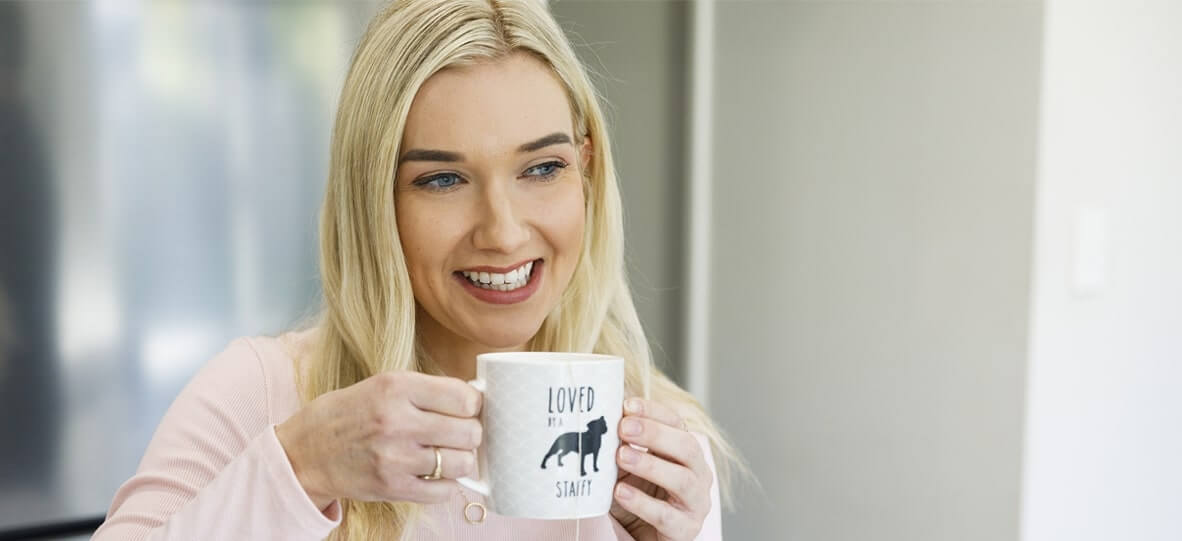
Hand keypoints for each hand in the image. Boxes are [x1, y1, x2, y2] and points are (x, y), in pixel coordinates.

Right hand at [275, 371, 481, 509]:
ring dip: (461, 460)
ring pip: (461, 463)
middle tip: (458, 433)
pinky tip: (433, 474)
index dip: (473, 404)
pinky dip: (446, 484)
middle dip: (470, 433)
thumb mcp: (383, 385)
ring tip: (446, 454)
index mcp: (396, 387)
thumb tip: (474, 400)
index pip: (463, 397)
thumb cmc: (348, 414)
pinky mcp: (392, 487)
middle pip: (469, 432)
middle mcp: (397, 421)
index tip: (466, 408)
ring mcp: (395, 457)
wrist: (304, 452)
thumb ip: (426, 391)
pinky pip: (443, 491)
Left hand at [610, 398, 712, 540]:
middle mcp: (698, 474)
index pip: (678, 424)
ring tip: (621, 456)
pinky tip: (621, 492)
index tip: (628, 405)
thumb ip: (623, 444)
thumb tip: (601, 415)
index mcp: (686, 453)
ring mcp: (696, 503)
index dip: (654, 412)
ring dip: (650, 465)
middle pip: (687, 447)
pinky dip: (643, 503)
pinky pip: (666, 516)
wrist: (645, 535)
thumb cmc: (640, 495)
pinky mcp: (686, 530)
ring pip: (683, 480)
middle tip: (624, 428)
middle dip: (655, 434)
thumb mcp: (630, 465)